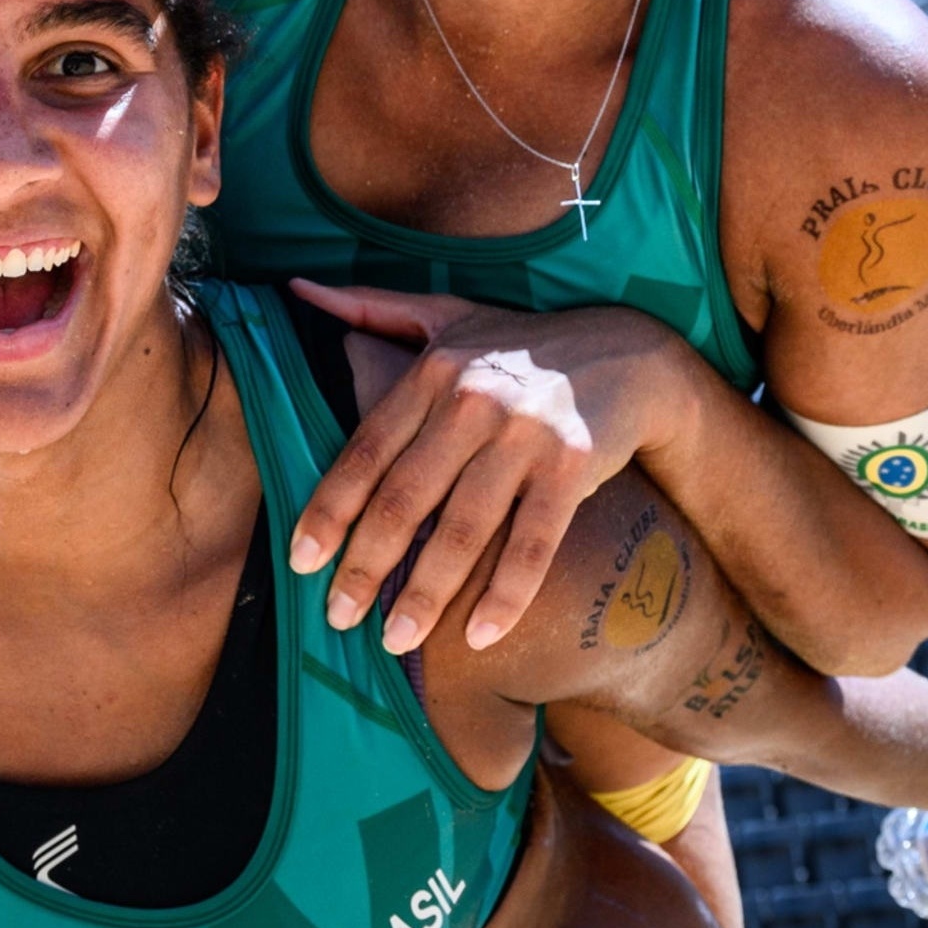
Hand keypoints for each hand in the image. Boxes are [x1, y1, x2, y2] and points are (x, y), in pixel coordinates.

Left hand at [286, 281, 677, 653]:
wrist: (630, 353)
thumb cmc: (523, 343)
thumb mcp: (448, 313)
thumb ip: (371, 308)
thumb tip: (297, 288)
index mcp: (435, 371)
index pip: (367, 449)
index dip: (331, 508)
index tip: (302, 559)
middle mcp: (474, 401)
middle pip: (405, 497)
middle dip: (366, 564)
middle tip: (339, 616)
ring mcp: (525, 435)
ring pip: (463, 528)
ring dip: (426, 592)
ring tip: (395, 639)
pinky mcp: (573, 467)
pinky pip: (532, 543)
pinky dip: (505, 594)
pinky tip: (480, 635)